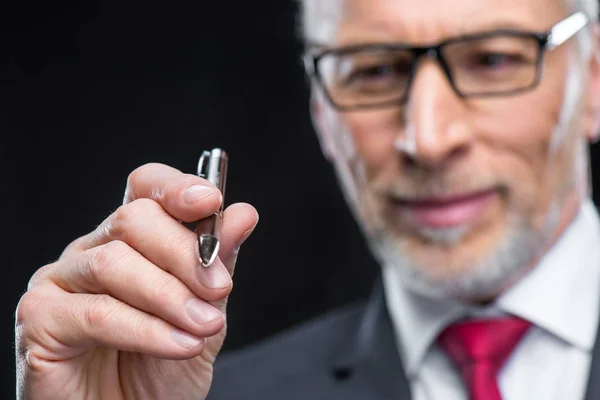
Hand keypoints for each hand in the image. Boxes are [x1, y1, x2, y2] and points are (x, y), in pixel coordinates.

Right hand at [15, 163, 258, 399]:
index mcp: (131, 240)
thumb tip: (243, 213)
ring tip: (204, 326)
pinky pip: (96, 312)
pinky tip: (178, 345)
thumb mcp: (206, 310)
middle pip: (132, 218)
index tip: (211, 201)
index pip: (145, 187)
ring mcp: (61, 281)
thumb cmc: (162, 369)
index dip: (175, 187)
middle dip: (184, 253)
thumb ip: (219, 262)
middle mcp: (92, 251)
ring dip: (170, 296)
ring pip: (114, 263)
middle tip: (220, 288)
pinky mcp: (40, 320)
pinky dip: (146, 330)